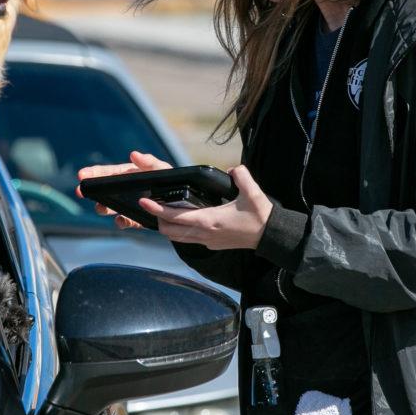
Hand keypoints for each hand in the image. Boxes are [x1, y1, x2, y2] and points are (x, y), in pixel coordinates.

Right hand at [76, 150, 171, 228]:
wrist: (184, 203)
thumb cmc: (171, 181)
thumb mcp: (163, 170)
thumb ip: (150, 162)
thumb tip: (134, 154)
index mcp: (129, 174)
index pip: (108, 172)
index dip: (94, 173)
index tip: (81, 175)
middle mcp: (126, 189)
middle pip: (104, 189)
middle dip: (91, 190)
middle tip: (80, 191)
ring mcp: (129, 204)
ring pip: (110, 206)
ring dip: (103, 207)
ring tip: (100, 207)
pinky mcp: (137, 219)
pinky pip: (125, 221)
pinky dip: (121, 222)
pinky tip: (120, 220)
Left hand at [140, 165, 272, 249]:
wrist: (270, 236)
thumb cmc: (260, 215)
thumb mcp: (252, 191)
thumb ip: (241, 175)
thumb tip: (232, 169)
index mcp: (210, 220)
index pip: (176, 216)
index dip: (158, 209)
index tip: (145, 202)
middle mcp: (205, 233)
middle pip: (170, 230)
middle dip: (157, 219)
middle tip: (149, 206)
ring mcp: (208, 241)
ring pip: (177, 238)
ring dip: (167, 227)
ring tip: (160, 214)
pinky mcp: (212, 244)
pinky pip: (188, 240)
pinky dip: (178, 232)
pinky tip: (179, 223)